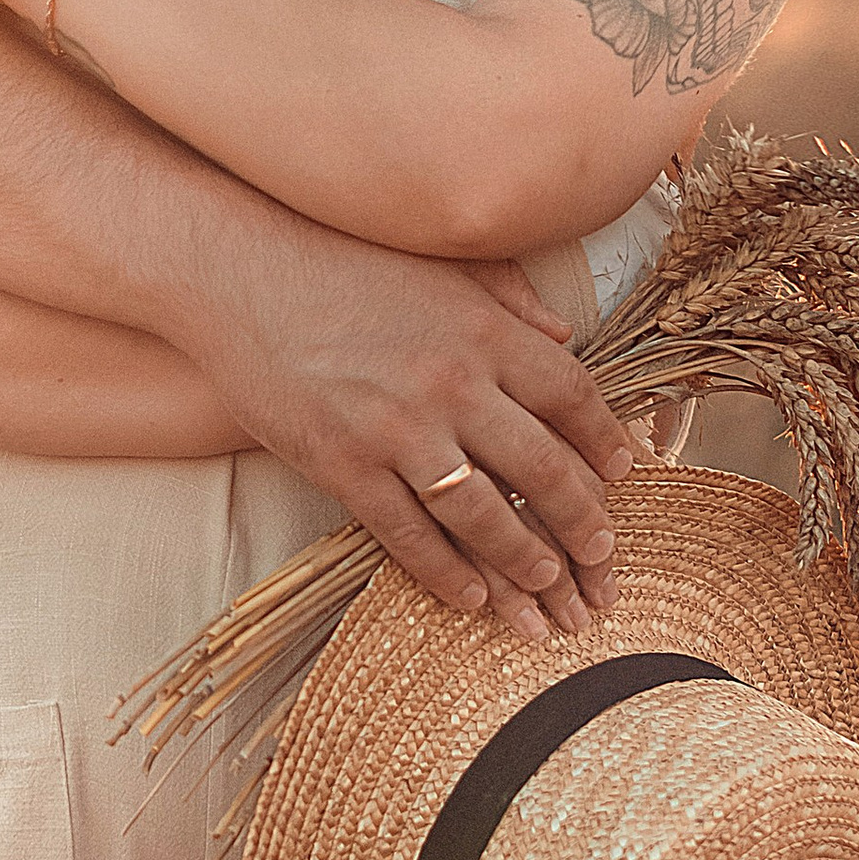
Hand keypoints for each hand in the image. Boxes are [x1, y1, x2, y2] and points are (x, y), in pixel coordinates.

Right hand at [176, 217, 637, 638]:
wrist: (235, 270)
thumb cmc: (337, 259)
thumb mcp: (437, 263)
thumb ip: (507, 297)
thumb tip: (562, 335)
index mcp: (484, 329)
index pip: (573, 397)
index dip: (605, 445)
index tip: (623, 478)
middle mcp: (453, 383)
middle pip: (543, 470)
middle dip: (582, 525)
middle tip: (603, 562)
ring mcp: (398, 431)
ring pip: (484, 516)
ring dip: (525, 564)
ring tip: (549, 595)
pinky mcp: (343, 466)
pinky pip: (409, 536)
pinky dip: (448, 575)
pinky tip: (473, 600)